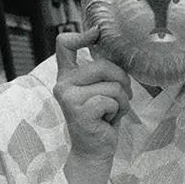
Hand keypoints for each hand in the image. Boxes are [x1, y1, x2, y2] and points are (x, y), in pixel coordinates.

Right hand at [53, 28, 131, 162]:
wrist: (95, 150)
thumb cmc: (101, 119)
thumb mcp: (100, 90)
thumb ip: (101, 72)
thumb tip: (119, 50)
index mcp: (67, 76)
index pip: (65, 45)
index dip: (82, 35)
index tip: (97, 32)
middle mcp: (63, 84)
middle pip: (102, 65)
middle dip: (121, 81)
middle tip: (120, 98)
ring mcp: (68, 97)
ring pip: (111, 86)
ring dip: (121, 101)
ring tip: (111, 113)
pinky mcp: (78, 111)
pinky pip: (111, 100)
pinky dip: (117, 111)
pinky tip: (107, 121)